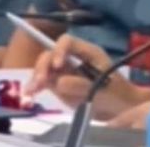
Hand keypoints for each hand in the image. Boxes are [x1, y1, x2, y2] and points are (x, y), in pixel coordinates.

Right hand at [25, 35, 147, 119]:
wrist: (119, 107)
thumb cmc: (115, 93)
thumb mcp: (102, 88)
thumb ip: (81, 84)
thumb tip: (59, 81)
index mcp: (86, 52)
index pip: (68, 42)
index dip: (59, 50)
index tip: (58, 66)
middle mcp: (72, 58)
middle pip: (52, 53)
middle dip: (44, 65)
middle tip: (41, 80)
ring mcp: (64, 70)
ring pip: (45, 66)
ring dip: (36, 75)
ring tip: (31, 90)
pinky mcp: (59, 84)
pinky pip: (44, 81)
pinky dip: (36, 86)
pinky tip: (29, 93)